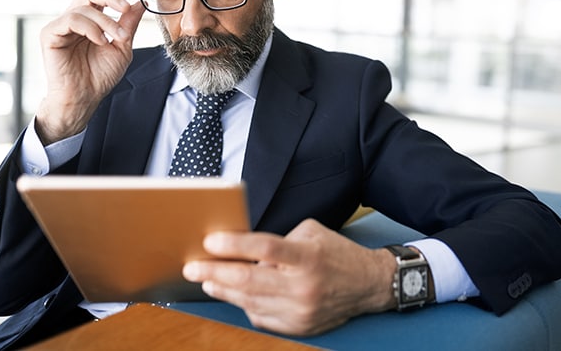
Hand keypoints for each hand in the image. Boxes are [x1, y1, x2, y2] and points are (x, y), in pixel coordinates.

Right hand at [36, 0, 145, 143]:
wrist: (85, 97)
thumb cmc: (100, 75)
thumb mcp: (122, 47)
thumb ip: (129, 25)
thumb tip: (140, 3)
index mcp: (90, 20)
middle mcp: (74, 19)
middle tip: (125, 7)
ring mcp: (60, 26)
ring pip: (83, 7)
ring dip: (106, 21)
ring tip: (118, 38)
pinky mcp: (50, 34)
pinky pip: (70, 19)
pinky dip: (90, 28)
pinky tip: (100, 41)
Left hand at [183, 219, 397, 335]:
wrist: (368, 285)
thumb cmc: (336, 254)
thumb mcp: (312, 233)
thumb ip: (279, 240)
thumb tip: (243, 249)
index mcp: (308, 257)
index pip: (265, 247)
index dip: (234, 244)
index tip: (210, 241)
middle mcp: (304, 286)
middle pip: (250, 279)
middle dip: (215, 272)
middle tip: (193, 267)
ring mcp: (301, 310)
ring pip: (250, 301)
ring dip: (224, 290)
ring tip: (207, 280)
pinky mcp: (299, 327)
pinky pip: (261, 317)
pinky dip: (245, 305)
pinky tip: (234, 294)